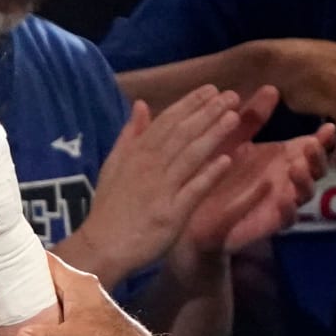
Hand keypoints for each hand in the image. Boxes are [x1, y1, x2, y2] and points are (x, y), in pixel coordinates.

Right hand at [78, 85, 245, 282]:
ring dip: (213, 135)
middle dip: (207, 113)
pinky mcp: (171, 213)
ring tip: (234, 117)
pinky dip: (209, 174)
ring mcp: (161, 189)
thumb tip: (142, 105)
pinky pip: (192, 190)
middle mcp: (149, 167)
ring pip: (189, 156)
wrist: (101, 247)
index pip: (166, 122)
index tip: (211, 89)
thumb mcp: (113, 166)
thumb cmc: (109, 208)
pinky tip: (227, 159)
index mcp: (136, 154)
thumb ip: (130, 135)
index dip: (189, 104)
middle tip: (232, 95)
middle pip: (182, 134)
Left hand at [179, 86, 333, 254]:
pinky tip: (284, 199)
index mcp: (282, 157)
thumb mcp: (231, 140)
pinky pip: (285, 220)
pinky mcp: (268, 224)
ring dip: (305, 180)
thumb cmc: (214, 171)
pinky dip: (288, 210)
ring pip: (305, 193)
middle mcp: (286, 179)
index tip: (328, 127)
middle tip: (311, 145)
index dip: (323, 139)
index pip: (311, 146)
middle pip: (316, 169)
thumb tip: (271, 88)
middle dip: (318, 157)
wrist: (192, 211)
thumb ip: (250, 118)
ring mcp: (280, 202)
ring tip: (297, 167)